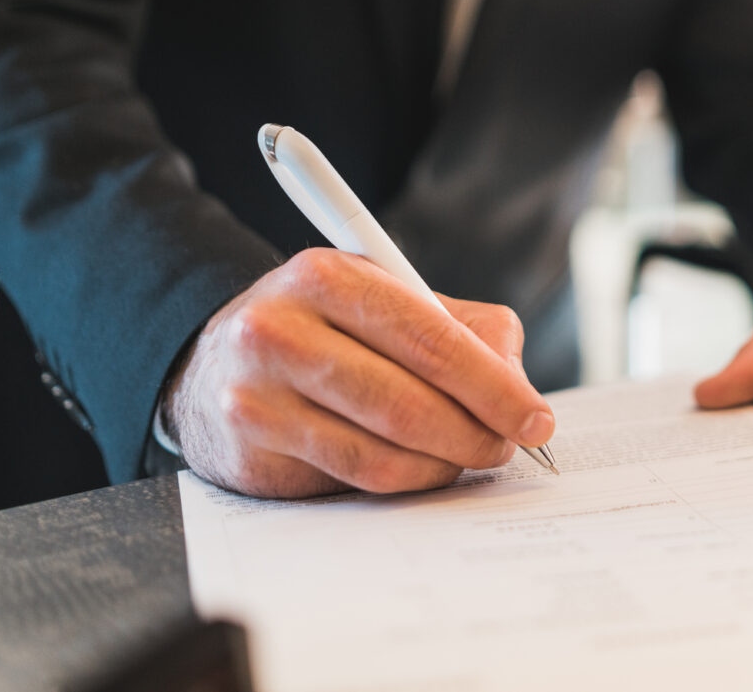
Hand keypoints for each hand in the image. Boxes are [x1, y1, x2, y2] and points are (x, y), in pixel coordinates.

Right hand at [163, 248, 555, 497]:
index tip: (536, 417)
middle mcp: (280, 329)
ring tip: (471, 454)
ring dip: (447, 460)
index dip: (494, 385)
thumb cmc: (328, 330)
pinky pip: (356, 475)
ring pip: (386, 447)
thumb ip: (466, 329)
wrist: (216, 363)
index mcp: (328, 275)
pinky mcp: (251, 447)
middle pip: (409, 400)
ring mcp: (257, 393)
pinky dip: (409, 478)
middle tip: (510, 444)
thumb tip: (519, 388)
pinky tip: (427, 467)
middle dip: (478, 431)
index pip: (431, 337)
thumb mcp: (391, 301)